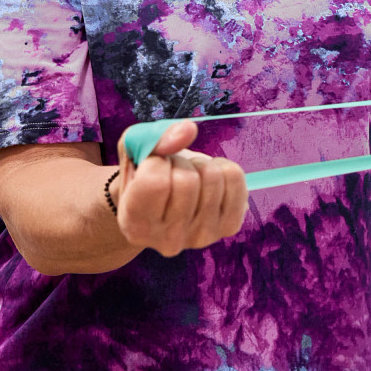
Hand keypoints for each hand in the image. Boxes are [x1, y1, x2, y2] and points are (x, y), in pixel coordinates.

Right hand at [113, 119, 249, 256]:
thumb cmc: (143, 176)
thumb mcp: (134, 152)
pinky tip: (208, 181)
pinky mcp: (229, 226)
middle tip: (173, 172)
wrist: (164, 202)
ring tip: (190, 176)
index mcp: (135, 226)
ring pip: (212, 177)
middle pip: (187, 181)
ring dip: (201, 165)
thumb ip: (154, 138)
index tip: (153, 167)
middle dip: (180, 163)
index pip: (155, 182)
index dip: (156, 161)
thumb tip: (188, 129)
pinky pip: (235, 177)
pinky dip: (223, 167)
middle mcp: (169, 240)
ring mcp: (202, 236)